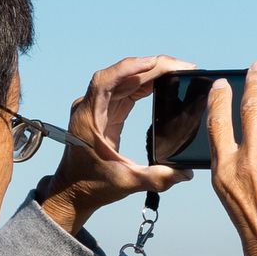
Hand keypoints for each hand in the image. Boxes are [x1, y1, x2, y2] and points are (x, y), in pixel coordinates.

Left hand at [38, 55, 193, 234]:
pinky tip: (162, 84)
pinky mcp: (105, 114)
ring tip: (177, 72)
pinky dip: (143, 85)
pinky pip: (125, 91)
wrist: (71, 193)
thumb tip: (185, 173)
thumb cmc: (89, 186)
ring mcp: (97, 108)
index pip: (105, 81)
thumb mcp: (125, 183)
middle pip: (121, 76)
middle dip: (151, 68)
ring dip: (150, 74)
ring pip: (124, 81)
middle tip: (181, 67)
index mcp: (89, 118)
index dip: (129, 68)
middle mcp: (90, 107)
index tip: (154, 63)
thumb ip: (155, 178)